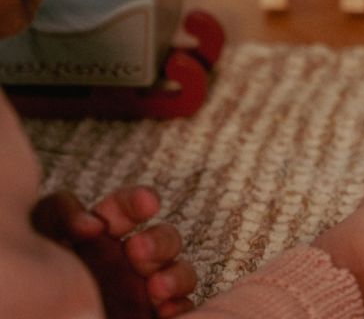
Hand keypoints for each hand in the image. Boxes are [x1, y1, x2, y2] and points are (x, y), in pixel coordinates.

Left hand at [31, 185, 196, 318]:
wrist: (36, 317)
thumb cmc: (38, 278)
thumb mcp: (40, 236)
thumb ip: (61, 215)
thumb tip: (94, 224)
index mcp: (103, 234)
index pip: (129, 207)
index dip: (141, 200)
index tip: (148, 204)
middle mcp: (128, 260)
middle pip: (164, 238)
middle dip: (160, 241)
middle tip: (138, 252)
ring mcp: (142, 290)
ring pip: (180, 271)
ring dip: (175, 274)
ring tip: (156, 288)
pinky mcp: (150, 316)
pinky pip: (182, 308)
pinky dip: (181, 306)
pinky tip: (166, 309)